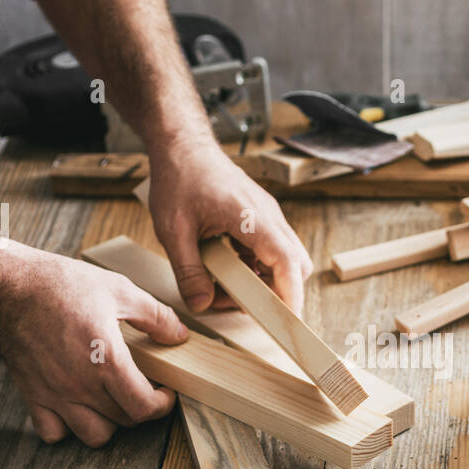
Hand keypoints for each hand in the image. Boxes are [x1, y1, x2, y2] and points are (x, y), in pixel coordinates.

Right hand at [0, 243, 187, 446]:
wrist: (11, 285)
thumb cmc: (62, 285)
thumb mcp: (119, 289)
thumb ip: (155, 316)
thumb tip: (179, 335)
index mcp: (106, 360)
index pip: (144, 407)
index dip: (163, 405)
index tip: (165, 392)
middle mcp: (81, 385)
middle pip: (124, 421)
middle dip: (141, 409)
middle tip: (143, 389)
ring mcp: (55, 394)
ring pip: (93, 436)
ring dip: (110, 423)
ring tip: (112, 401)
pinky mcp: (33, 395)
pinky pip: (54, 433)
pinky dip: (68, 429)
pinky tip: (76, 407)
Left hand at [147, 138, 313, 314]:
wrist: (183, 146)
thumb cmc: (180, 178)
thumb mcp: (173, 230)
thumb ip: (188, 271)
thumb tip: (201, 304)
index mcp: (252, 217)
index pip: (287, 262)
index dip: (290, 295)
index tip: (287, 322)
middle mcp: (269, 216)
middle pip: (296, 265)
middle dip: (277, 291)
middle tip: (242, 304)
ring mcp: (268, 216)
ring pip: (285, 259)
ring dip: (263, 279)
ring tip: (224, 284)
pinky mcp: (261, 218)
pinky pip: (271, 250)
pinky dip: (256, 266)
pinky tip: (226, 266)